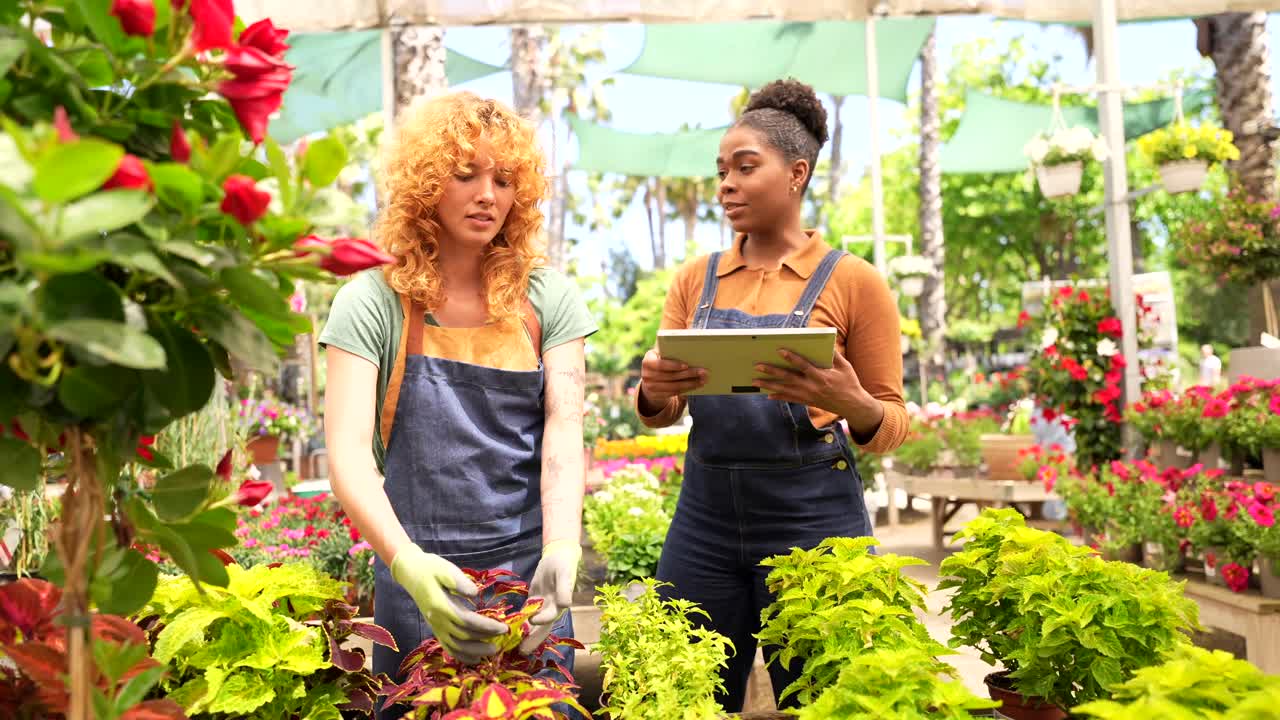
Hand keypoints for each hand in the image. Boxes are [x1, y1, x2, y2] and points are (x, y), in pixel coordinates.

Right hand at [390, 544, 509, 663]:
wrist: (411, 573)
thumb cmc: (430, 568)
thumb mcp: (445, 569)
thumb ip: (460, 582)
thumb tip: (475, 593)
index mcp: (441, 606)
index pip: (467, 621)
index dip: (486, 626)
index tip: (503, 627)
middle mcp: (437, 620)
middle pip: (464, 636)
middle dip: (485, 639)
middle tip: (503, 639)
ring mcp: (435, 626)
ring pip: (455, 647)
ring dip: (474, 652)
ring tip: (492, 652)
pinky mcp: (435, 629)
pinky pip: (448, 647)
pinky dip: (461, 656)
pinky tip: (474, 659)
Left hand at [519, 540, 581, 653]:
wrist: (558, 557)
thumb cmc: (563, 565)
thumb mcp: (564, 574)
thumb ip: (564, 589)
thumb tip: (565, 604)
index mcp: (558, 606)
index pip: (549, 619)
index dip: (540, 622)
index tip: (531, 623)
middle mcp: (550, 610)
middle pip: (541, 629)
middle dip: (532, 640)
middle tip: (521, 651)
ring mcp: (541, 607)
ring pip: (532, 625)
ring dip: (524, 635)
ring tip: (512, 647)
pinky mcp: (533, 601)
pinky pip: (525, 614)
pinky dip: (519, 622)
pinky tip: (509, 630)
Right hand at [638, 348, 706, 410]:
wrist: (650, 376)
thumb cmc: (661, 360)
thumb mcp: (662, 353)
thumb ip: (671, 348)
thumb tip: (689, 340)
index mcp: (647, 360)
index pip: (660, 364)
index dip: (673, 365)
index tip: (687, 365)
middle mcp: (646, 374)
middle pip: (670, 376)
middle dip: (689, 374)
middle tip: (703, 372)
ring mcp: (649, 387)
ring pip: (673, 387)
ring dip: (690, 384)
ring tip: (703, 380)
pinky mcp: (655, 395)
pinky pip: (673, 393)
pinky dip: (686, 389)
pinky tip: (696, 385)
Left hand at [754, 349, 868, 418]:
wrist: (853, 406)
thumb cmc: (849, 383)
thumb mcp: (845, 366)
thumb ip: (833, 354)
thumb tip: (824, 341)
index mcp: (822, 376)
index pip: (803, 366)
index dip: (791, 358)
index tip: (779, 350)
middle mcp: (813, 387)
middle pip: (789, 378)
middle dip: (772, 372)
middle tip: (757, 366)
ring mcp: (809, 396)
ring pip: (785, 390)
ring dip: (769, 385)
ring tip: (755, 381)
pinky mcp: (808, 402)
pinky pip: (790, 399)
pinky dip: (778, 396)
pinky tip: (768, 394)